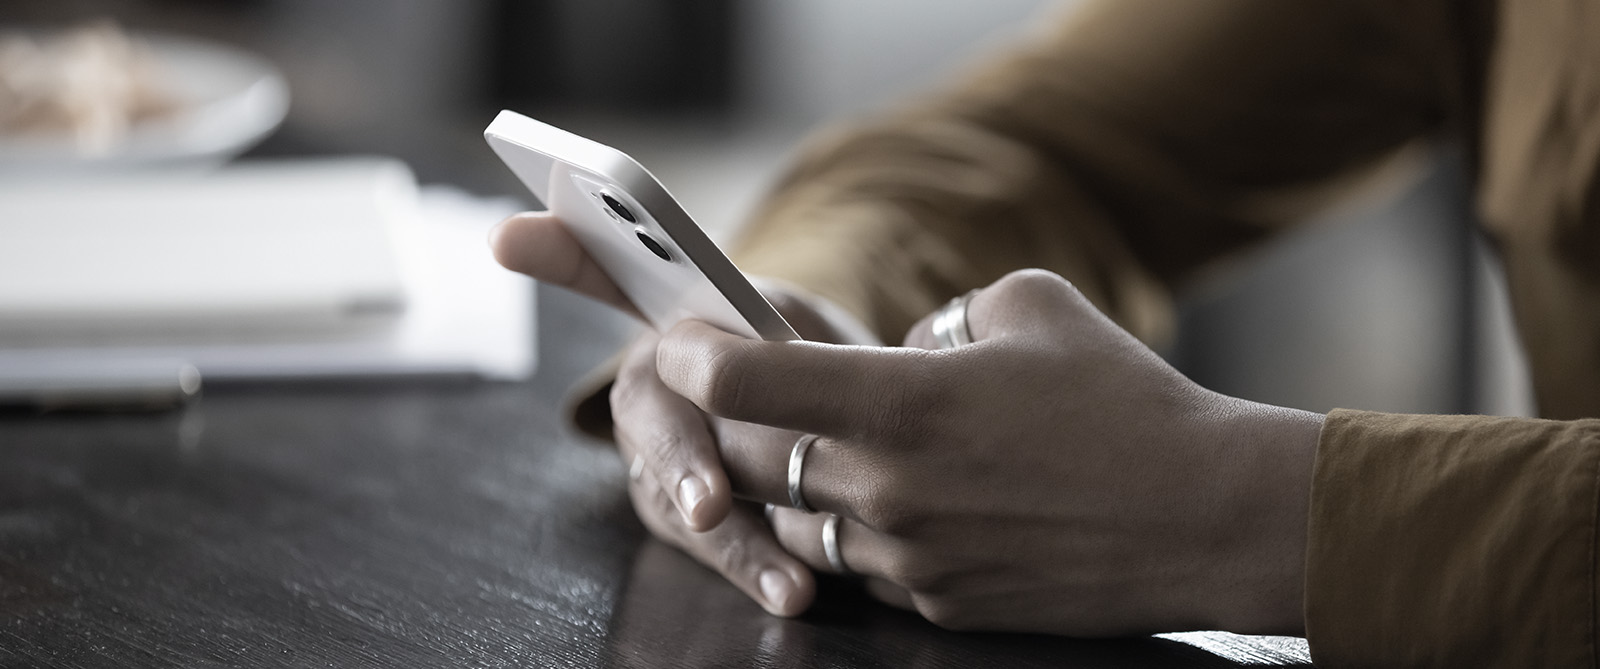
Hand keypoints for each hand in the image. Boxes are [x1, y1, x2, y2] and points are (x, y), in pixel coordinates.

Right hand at [490, 211, 870, 615]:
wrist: (836, 422)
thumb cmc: (813, 359)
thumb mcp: (810, 329)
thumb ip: (785, 344)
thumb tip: (785, 374)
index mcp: (674, 309)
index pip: (599, 267)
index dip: (554, 250)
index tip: (508, 237)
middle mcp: (649, 375)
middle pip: (643, 409)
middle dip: (680, 458)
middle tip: (710, 507)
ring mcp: (651, 446)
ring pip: (670, 493)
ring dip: (731, 541)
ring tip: (787, 581)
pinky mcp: (670, 507)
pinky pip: (700, 540)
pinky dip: (750, 567)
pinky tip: (792, 594)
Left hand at [653, 269, 1324, 635]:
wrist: (1206, 516)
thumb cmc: (1125, 400)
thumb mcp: (1032, 306)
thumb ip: (943, 318)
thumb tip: (906, 351)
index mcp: (899, 403)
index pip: (744, 381)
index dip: (692, 354)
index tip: (679, 339)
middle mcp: (886, 490)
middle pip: (751, 463)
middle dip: (734, 428)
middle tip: (750, 397)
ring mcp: (908, 560)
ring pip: (801, 525)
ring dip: (800, 489)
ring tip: (844, 451)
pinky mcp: (938, 607)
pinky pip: (865, 569)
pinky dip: (863, 534)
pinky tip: (913, 503)